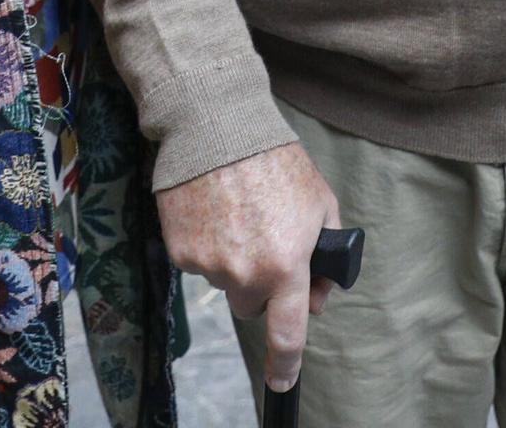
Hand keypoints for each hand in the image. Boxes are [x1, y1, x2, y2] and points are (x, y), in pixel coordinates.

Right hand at [156, 140, 338, 392]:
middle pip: (251, 304)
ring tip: (237, 209)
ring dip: (232, 257)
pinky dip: (206, 241)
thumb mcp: (320, 202)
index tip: (282, 381)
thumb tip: (316, 297)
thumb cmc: (275, 159)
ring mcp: (209, 264)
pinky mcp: (180, 250)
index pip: (286, 336)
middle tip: (263, 236)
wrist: (216, 125)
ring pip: (224, 280)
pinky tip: (213, 207)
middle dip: (260, 281)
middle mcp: (245, 273)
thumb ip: (325, 257)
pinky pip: (198, 261)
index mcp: (285, 265)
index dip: (285, 366)